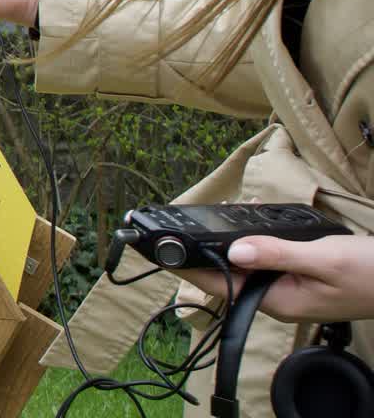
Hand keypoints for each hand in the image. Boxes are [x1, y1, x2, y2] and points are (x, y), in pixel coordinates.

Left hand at [179, 235, 373, 322]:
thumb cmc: (370, 273)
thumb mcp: (321, 259)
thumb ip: (276, 254)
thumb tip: (233, 250)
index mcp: (278, 301)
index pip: (221, 286)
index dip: (190, 267)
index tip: (162, 251)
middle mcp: (279, 298)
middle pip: (230, 274)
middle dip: (207, 248)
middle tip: (185, 221)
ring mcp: (289, 289)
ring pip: (247, 264)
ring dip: (230, 242)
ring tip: (212, 215)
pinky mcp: (300, 277)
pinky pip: (266, 259)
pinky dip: (255, 240)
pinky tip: (251, 220)